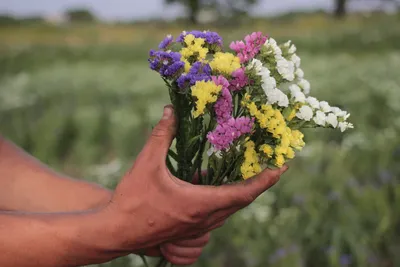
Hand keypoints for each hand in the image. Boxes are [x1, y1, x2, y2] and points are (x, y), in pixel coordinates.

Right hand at [102, 105, 287, 259]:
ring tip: (243, 174)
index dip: (265, 181)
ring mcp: (197, 228)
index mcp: (200, 204)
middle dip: (258, 185)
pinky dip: (222, 201)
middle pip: (241, 202)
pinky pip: (215, 216)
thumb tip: (170, 111)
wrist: (116, 232)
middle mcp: (204, 219)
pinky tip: (209, 186)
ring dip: (239, 193)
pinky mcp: (188, 230)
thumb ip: (161, 136)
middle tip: (269, 168)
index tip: (281, 168)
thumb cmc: (132, 201)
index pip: (243, 193)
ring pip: (228, 210)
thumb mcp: (146, 164)